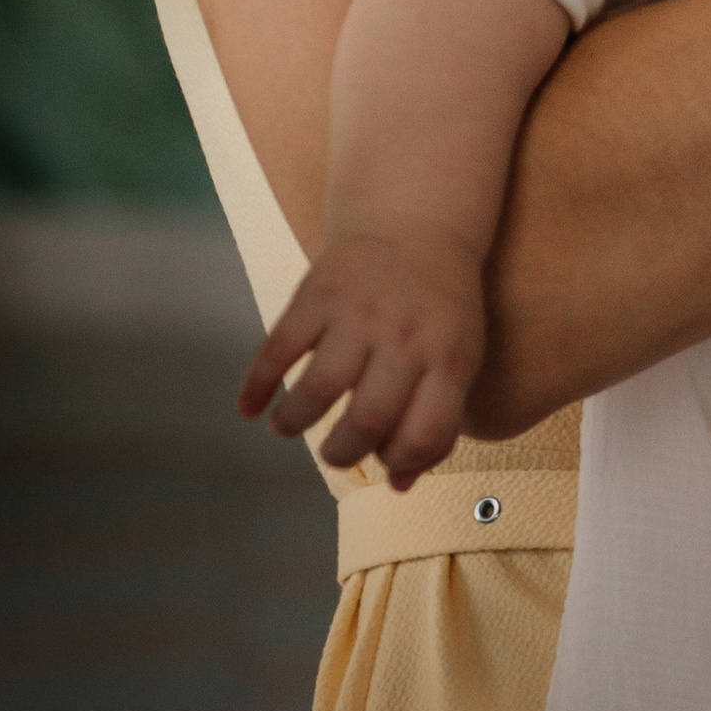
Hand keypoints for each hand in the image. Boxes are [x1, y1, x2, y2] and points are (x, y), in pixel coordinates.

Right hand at [239, 232, 484, 488]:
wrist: (415, 222)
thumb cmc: (441, 309)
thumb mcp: (459, 357)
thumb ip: (438, 421)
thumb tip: (399, 487)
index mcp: (449, 357)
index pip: (425, 433)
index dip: (400, 462)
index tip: (381, 462)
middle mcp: (405, 337)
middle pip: (365, 421)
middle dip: (340, 454)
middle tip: (332, 455)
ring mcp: (358, 314)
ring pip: (316, 390)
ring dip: (293, 423)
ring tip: (287, 428)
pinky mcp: (316, 294)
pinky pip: (277, 350)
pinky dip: (257, 386)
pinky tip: (250, 408)